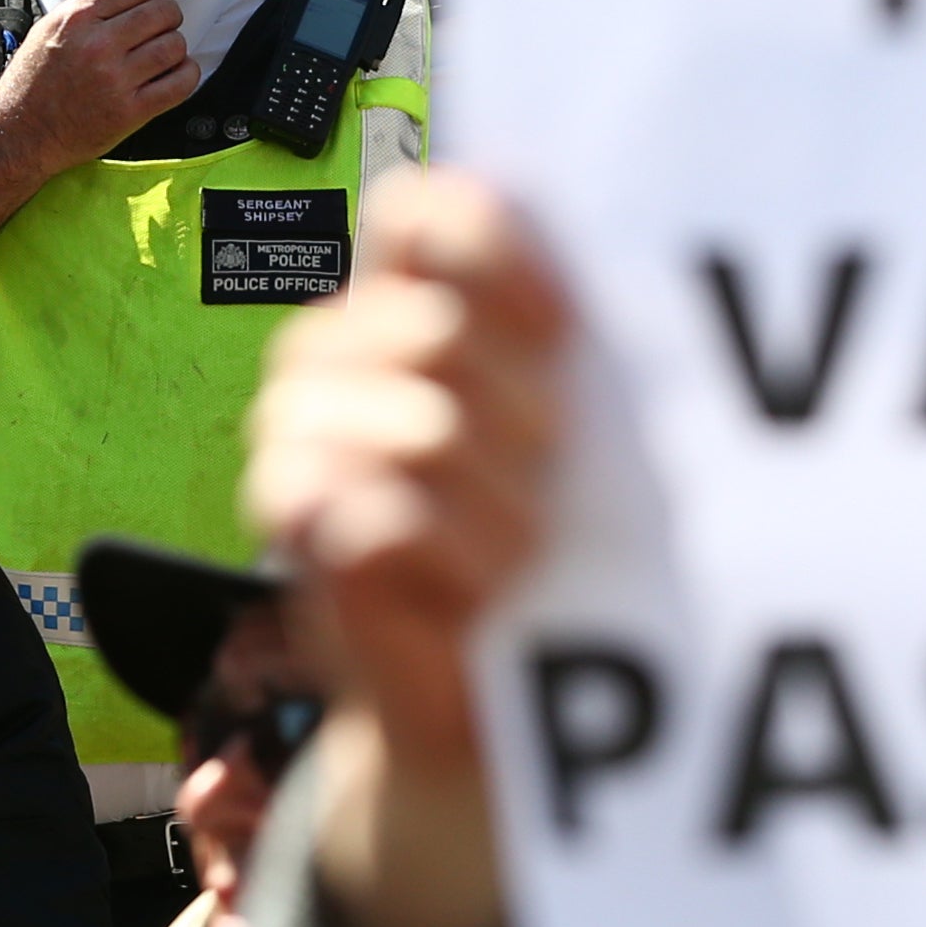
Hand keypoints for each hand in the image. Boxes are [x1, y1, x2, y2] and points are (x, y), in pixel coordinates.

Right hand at [0, 0, 194, 174]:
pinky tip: (177, 72)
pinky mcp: (130, 112)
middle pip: (161, 13)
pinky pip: (179, 84)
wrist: (20, 132)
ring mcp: (115, 80)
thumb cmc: (33, 83)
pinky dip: (187, 74)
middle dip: (171, 15)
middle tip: (167, 23)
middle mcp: (97, 46)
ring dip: (177, 45)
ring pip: (174, 46)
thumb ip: (86, 10)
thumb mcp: (48, 30)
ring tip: (167, 51)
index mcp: (76, 19)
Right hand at [240, 173, 570, 926]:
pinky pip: (371, 516)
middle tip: (557, 481)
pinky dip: (447, 555)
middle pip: (429, 330)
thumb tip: (627, 242)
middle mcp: (336, 359)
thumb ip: (580, 338)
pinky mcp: (301, 543)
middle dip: (523, 413)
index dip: (496, 250)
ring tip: (527, 554)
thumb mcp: (588, 434)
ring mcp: (298, 446)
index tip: (569, 323)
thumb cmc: (557, 552)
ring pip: (413, 427)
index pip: (425, 213)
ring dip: (499, 503)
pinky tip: (480, 591)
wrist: (497, 713)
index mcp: (409, 302)